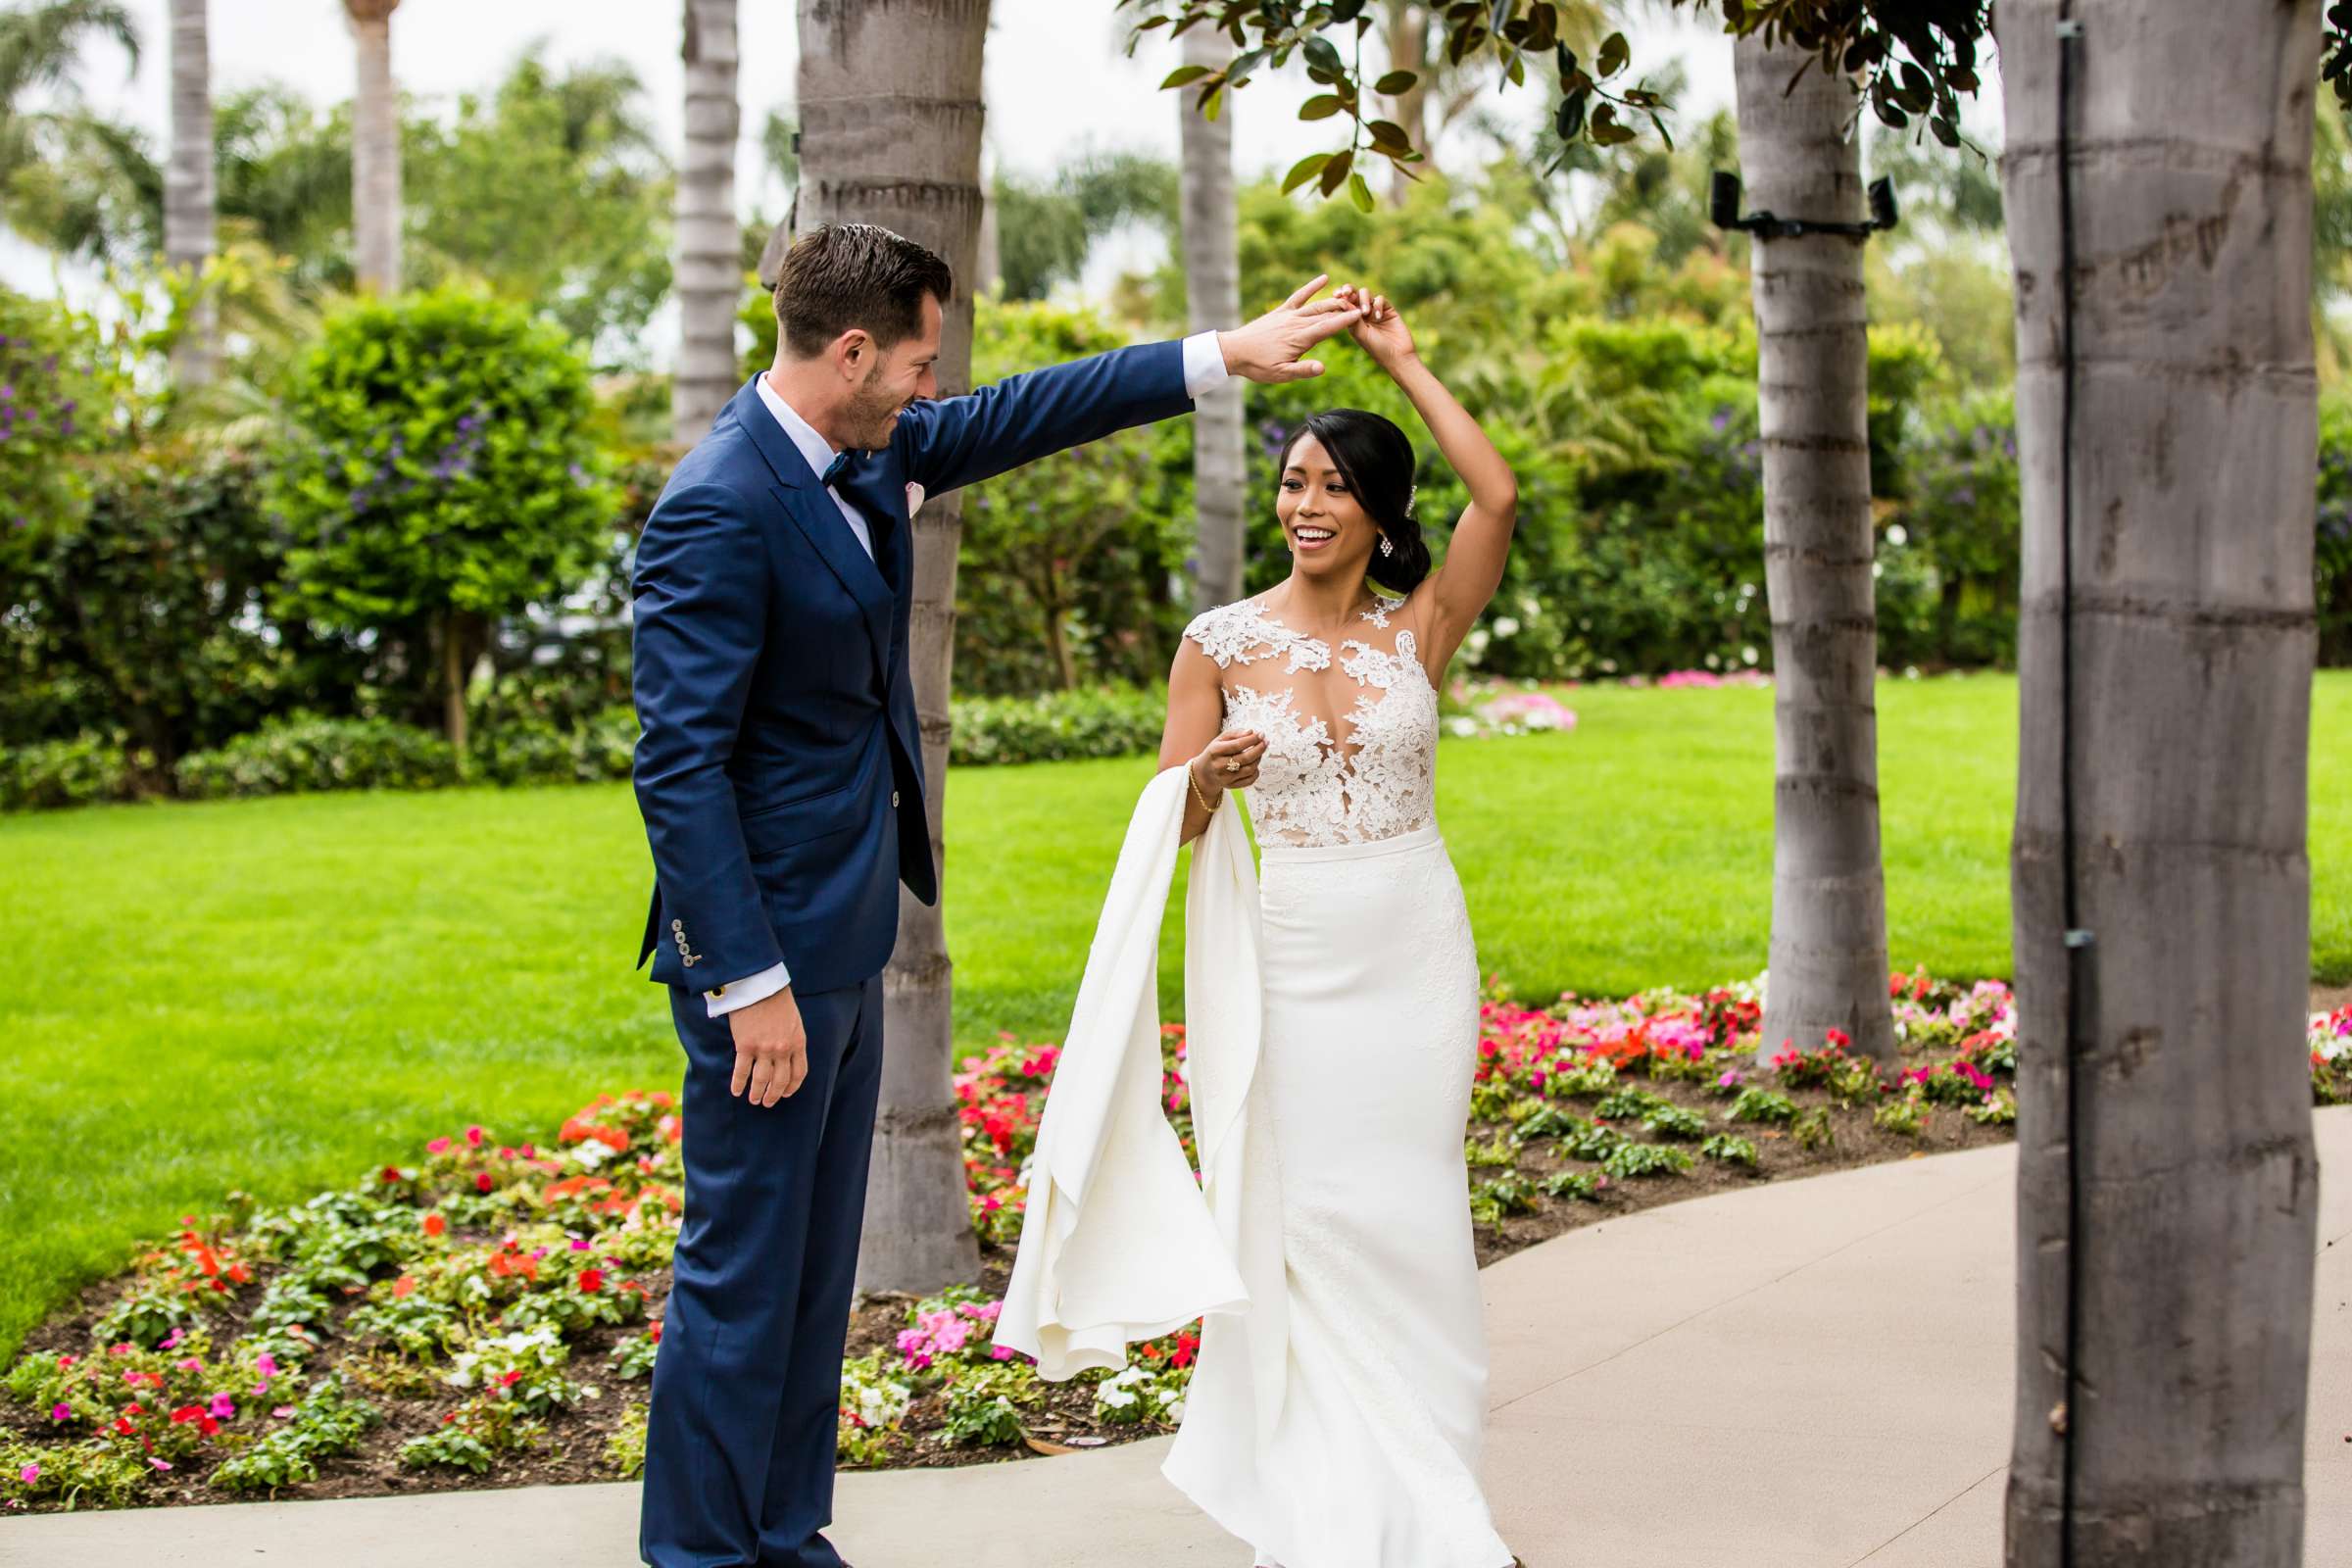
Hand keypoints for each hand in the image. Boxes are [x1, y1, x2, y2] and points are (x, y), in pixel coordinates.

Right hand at [728, 985, 807, 1107]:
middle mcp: (783, 1049)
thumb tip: (787, 1056)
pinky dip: (738, 1084)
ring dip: (757, 1094)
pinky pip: (742, 1071)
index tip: (785, 1093)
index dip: (792, 1087)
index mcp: (798, 1042)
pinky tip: (736, 1091)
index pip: (799, 1073)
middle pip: (780, 1081)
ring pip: (761, 1080)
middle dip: (774, 1095)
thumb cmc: (777, 1000)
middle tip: (767, 1102)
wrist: (759, 985)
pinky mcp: (745, 1046)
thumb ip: (792, 1039)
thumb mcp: (794, 1021)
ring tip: (753, 1100)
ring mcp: (764, 1049)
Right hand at [1194, 727, 1266, 792]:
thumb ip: (1235, 733)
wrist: (1204, 773)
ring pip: (1249, 769)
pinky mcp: (1231, 786)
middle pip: (1245, 758)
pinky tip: (1254, 764)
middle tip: (1266, 742)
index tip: (1261, 734)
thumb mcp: (1220, 739)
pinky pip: (1250, 780)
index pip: (1237, 745)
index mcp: (1215, 751)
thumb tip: (1251, 732)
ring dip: (1258, 759)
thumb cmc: (1215, 753)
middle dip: (1259, 749)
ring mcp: (1225, 777)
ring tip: (1259, 752)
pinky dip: (1256, 771)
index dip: (1252, 739)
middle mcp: (1219, 765)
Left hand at [1216, 275, 1364, 384]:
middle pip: (1325, 313)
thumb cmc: (1258, 366)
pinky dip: (1311, 287)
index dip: (1345, 320)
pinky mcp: (1281, 311)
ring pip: (1316, 305)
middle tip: (1362, 306)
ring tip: (1349, 297)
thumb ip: (1303, 370)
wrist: (1234, 351)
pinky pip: (1299, 296)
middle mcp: (1296, 323)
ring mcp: (1288, 315)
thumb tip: (1323, 368)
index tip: (1361, 314)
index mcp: (1299, 339)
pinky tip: (1324, 278)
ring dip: (1334, 300)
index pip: (1328, 327)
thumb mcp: (1281, 374)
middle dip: (1345, 309)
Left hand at [1334, 284, 1416, 370]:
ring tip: (1366, 313)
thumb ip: (1353, 318)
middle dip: (1349, 290)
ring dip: (1364, 300)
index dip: (1339, 297)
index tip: (1337, 295)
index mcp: (1352, 320)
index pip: (1344, 304)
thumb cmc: (1377, 349)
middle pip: (1353, 294)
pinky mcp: (1388, 309)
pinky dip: (1378, 304)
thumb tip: (1344, 302)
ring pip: (1366, 294)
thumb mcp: (1361, 334)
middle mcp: (1362, 313)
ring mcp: (1375, 310)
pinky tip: (1379, 317)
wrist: (1397, 355)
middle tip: (1346, 292)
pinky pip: (1380, 299)